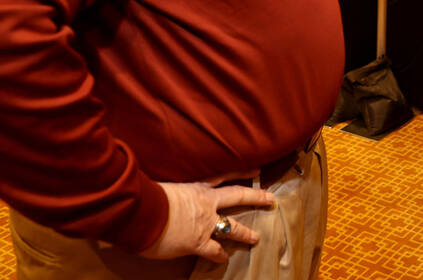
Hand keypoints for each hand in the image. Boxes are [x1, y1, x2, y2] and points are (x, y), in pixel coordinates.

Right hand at [140, 178, 273, 262]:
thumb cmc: (146, 198)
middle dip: (256, 197)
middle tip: (271, 199)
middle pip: (237, 196)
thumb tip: (165, 197)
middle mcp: (206, 204)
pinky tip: (224, 258)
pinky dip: (219, 254)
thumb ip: (171, 193)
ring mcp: (205, 223)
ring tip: (255, 238)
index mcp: (197, 188)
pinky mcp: (198, 242)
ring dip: (244, 233)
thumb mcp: (163, 188)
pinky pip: (213, 249)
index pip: (223, 178)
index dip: (241, 174)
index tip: (256, 172)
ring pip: (232, 227)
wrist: (142, 213)